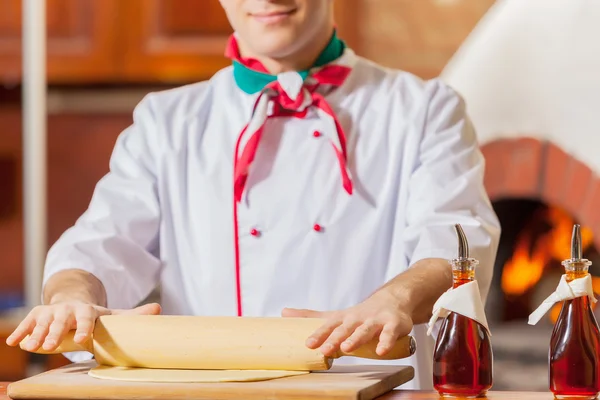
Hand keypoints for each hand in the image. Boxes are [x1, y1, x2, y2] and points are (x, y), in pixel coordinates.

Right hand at [5, 301, 160, 351]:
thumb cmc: (95, 315)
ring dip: (37, 334)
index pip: (87, 319)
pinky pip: (28, 322)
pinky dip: (20, 332)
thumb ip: (133, 315)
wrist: (73, 302)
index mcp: (87, 311)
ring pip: (43, 322)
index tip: (83, 339)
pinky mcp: (38, 314)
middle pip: (62, 320)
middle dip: (56, 332)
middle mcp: (68, 310)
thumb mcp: (112, 315)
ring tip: (31, 347)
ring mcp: (52, 311)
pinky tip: (14, 342)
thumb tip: (159, 308)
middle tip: (52, 345)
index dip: (85, 328)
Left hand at [282, 291, 412, 356]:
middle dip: (334, 339)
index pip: (328, 326)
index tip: (308, 344)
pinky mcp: (393, 324)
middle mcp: (358, 318)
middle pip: (345, 329)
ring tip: (347, 348)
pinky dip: (385, 342)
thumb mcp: (335, 315)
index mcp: (343, 318)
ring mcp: (375, 321)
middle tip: (324, 350)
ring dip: (356, 339)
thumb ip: (311, 316)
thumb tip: (283, 312)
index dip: (319, 334)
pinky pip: (389, 334)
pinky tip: (381, 351)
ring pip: (365, 330)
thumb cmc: (360, 314)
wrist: (391, 300)